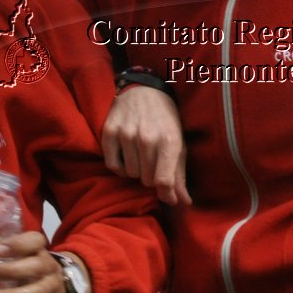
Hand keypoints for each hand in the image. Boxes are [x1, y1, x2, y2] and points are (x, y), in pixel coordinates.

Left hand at [0, 232, 64, 292]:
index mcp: (39, 250)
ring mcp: (51, 289)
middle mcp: (50, 268)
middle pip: (36, 267)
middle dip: (10, 271)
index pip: (35, 241)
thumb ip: (0, 247)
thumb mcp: (21, 252)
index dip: (17, 245)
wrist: (58, 284)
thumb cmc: (29, 264)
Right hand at [102, 86, 190, 206]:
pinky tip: (128, 157)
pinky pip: (113, 165)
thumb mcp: (179, 145)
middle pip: (147, 180)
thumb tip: (183, 202)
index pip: (164, 180)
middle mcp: (147, 138)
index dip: (167, 195)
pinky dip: (121, 167)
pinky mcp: (109, 131)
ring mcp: (126, 134)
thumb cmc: (166, 122)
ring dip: (137, 171)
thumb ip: (179, 176)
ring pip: (131, 174)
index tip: (169, 198)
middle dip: (152, 178)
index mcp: (169, 142)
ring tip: (142, 157)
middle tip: (155, 166)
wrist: (144, 91)